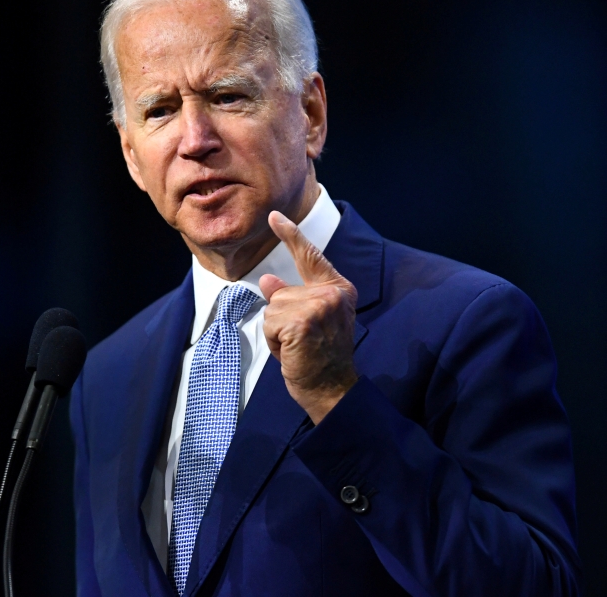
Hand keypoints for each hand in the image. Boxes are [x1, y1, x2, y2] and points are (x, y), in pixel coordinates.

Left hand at [259, 211, 358, 423]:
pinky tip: (293, 353)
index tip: (274, 216)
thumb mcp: (307, 321)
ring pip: (273, 309)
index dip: (290, 235)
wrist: (332, 389)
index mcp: (338, 289)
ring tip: (298, 348)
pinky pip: (270, 324)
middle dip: (282, 319)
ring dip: (278, 332)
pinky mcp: (302, 321)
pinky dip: (275, 342)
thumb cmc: (319, 357)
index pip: (309, 256)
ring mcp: (318, 306)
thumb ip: (291, 297)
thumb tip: (268, 280)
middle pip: (281, 293)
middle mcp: (332, 293)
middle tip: (303, 342)